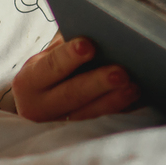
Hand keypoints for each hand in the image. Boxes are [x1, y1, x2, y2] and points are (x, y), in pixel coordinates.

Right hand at [10, 35, 139, 121]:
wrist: (49, 97)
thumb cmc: (59, 63)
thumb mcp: (55, 51)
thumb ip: (70, 40)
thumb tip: (102, 28)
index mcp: (29, 80)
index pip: (50, 67)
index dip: (69, 56)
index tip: (88, 45)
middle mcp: (38, 107)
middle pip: (71, 95)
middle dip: (97, 83)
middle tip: (120, 72)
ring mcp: (60, 125)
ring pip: (89, 114)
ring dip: (113, 101)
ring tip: (133, 87)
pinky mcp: (79, 136)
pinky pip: (102, 125)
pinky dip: (120, 112)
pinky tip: (137, 100)